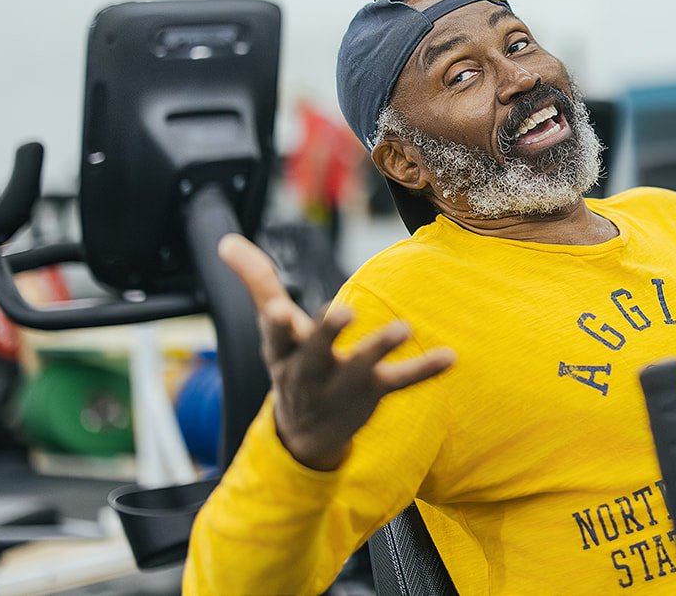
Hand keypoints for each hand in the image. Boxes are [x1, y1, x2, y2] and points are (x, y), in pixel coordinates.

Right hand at [218, 234, 455, 470]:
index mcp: (283, 352)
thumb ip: (257, 281)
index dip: (276, 325)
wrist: (306, 435)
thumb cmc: (290, 364)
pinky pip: (400, 382)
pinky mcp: (373, 394)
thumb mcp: (271, 328)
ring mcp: (343, 384)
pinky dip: (424, 370)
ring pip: (361, 367)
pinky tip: (450, 357)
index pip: (275, 337)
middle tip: (343, 312)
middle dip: (327, 334)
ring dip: (379, 347)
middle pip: (315, 353)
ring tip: (403, 327)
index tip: (277, 310)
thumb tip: (226, 240)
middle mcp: (310, 370)